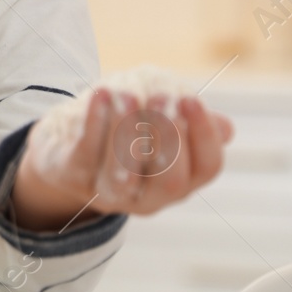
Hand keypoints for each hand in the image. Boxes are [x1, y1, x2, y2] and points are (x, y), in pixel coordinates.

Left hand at [11, 88, 234, 230]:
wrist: (66, 150)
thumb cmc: (126, 134)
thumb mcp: (161, 127)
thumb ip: (189, 125)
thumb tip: (225, 128)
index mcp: (182, 183)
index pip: (207, 168)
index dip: (203, 135)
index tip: (189, 99)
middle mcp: (149, 199)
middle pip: (169, 180)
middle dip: (169, 135)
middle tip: (161, 95)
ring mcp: (109, 195)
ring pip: (122, 174)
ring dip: (126, 130)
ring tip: (126, 93)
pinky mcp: (73, 180)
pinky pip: (85, 156)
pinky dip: (94, 124)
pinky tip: (100, 95)